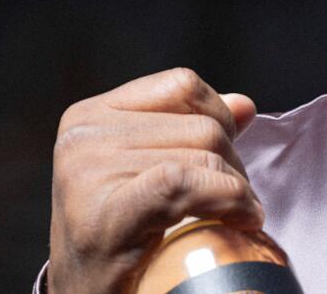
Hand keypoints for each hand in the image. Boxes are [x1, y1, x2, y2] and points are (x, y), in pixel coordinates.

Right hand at [48, 68, 262, 293]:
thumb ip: (191, 132)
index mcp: (90, 116)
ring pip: (204, 155)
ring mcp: (88, 173)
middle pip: (202, 126)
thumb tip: (244, 105)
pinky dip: (226, 199)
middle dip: (232, 165)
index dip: (220, 118)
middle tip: (233, 203)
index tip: (224, 159)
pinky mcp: (104, 214)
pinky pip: (183, 184)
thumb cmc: (119, 239)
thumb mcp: (148, 174)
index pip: (183, 87)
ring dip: (236, 190)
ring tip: (234, 217)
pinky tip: (241, 220)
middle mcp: (83, 136)